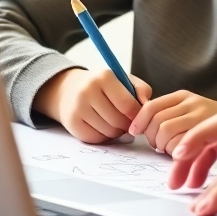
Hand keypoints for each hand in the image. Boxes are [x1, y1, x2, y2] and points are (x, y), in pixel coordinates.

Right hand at [34, 68, 151, 143]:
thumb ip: (141, 89)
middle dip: (128, 125)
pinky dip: (104, 137)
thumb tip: (147, 104)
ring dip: (117, 132)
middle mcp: (88, 91)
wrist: (69, 90)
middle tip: (129, 122)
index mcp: (104, 77)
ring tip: (117, 123)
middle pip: (118, 120)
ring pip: (108, 131)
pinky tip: (104, 127)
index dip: (137, 115)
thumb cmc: (103, 86)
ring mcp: (78, 108)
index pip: (127, 104)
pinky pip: (96, 139)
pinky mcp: (71, 123)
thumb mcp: (123, 80)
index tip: (140, 116)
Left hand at [128, 91, 216, 154]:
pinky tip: (185, 161)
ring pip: (167, 134)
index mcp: (183, 96)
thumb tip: (135, 130)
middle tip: (162, 148)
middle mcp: (192, 103)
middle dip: (154, 141)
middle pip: (157, 123)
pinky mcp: (212, 132)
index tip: (135, 132)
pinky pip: (183, 146)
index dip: (139, 121)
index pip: (150, 106)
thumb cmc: (215, 123)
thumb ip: (169, 117)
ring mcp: (203, 116)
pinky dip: (179, 159)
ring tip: (175, 155)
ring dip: (166, 149)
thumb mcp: (191, 112)